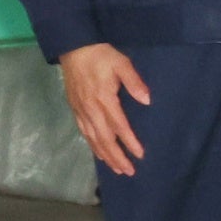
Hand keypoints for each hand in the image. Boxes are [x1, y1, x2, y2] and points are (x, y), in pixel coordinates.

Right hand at [60, 43, 151, 175]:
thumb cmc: (101, 56)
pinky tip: (99, 154)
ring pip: (93, 139)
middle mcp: (91, 109)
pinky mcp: (75, 109)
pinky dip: (92, 146)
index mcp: (104, 99)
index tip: (140, 155)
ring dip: (105, 155)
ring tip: (117, 168)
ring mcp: (81, 111)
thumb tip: (147, 100)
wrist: (73, 48)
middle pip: (104, 139)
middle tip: (129, 171)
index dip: (129, 142)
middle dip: (117, 156)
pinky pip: (84, 133)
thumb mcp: (122, 64)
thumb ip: (134, 82)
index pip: (119, 126)